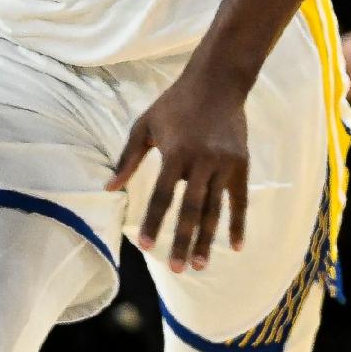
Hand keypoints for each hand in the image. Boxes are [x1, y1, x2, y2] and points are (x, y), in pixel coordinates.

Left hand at [106, 65, 248, 271]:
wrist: (218, 82)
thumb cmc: (175, 104)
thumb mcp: (144, 125)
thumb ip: (127, 159)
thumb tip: (109, 189)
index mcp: (176, 152)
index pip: (162, 195)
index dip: (153, 221)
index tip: (145, 245)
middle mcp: (202, 161)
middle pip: (191, 209)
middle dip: (183, 241)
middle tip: (177, 269)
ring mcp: (224, 163)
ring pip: (215, 209)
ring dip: (207, 239)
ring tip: (200, 265)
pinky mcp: (241, 164)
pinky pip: (240, 200)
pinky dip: (238, 223)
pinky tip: (235, 246)